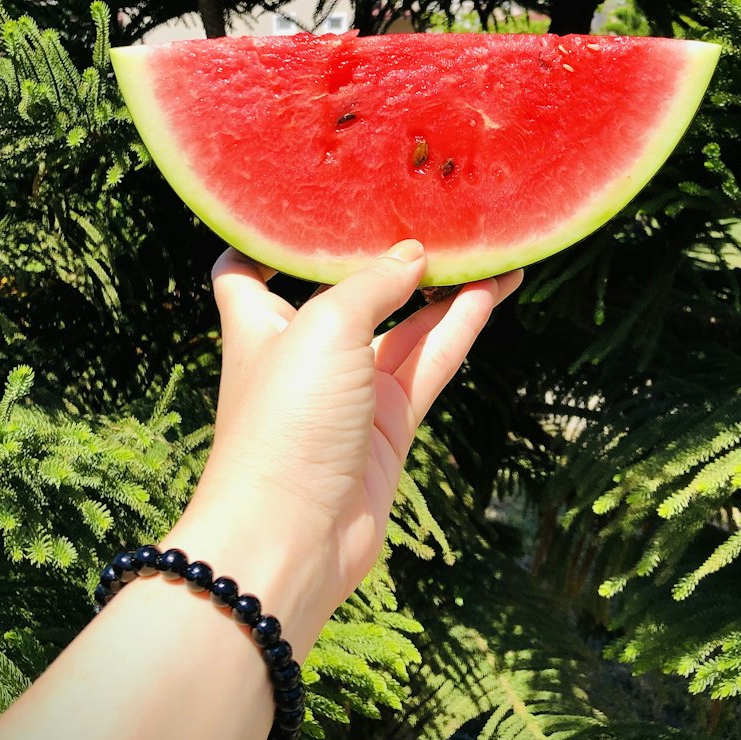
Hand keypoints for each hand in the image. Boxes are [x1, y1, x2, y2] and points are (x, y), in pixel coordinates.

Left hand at [188, 240, 521, 615]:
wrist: (291, 539)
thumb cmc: (283, 424)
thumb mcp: (322, 328)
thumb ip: (370, 284)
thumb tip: (413, 254)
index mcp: (259, 322)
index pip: (247, 268)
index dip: (269, 237)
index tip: (306, 200)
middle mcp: (302, 351)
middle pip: (346, 289)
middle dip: (382, 253)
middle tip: (428, 208)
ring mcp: (348, 389)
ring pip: (402, 324)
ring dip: (441, 287)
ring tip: (485, 242)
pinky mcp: (388, 423)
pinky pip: (429, 361)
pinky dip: (460, 326)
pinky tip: (493, 289)